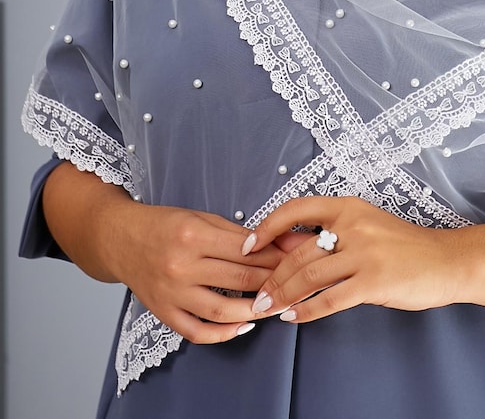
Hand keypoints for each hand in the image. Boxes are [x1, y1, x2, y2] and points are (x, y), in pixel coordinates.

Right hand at [107, 202, 296, 343]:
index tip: (295, 260)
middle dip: (272, 282)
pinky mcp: (163, 313)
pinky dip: (223, 333)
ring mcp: (172, 294)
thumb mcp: (202, 218)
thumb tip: (278, 243)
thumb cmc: (166, 224)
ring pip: (223, 310)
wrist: (121, 240)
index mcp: (193, 236)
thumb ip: (238, 234)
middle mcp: (181, 266)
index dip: (275, 257)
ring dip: (254, 311)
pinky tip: (242, 326)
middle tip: (293, 283)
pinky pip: (197, 331)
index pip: (246, 251)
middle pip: (239, 279)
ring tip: (273, 306)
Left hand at [243, 196, 463, 323]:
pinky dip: (307, 311)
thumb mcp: (367, 226)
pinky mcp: (373, 281)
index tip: (248, 245)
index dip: (267, 227)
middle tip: (255, 294)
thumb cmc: (404, 246)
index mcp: (349, 206)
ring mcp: (364, 253)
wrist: (446, 260)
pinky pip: (330, 299)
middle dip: (271, 276)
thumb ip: (333, 234)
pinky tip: (294, 318)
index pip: (296, 209)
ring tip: (267, 308)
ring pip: (309, 277)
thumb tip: (288, 250)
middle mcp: (354, 225)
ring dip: (282, 296)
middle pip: (298, 252)